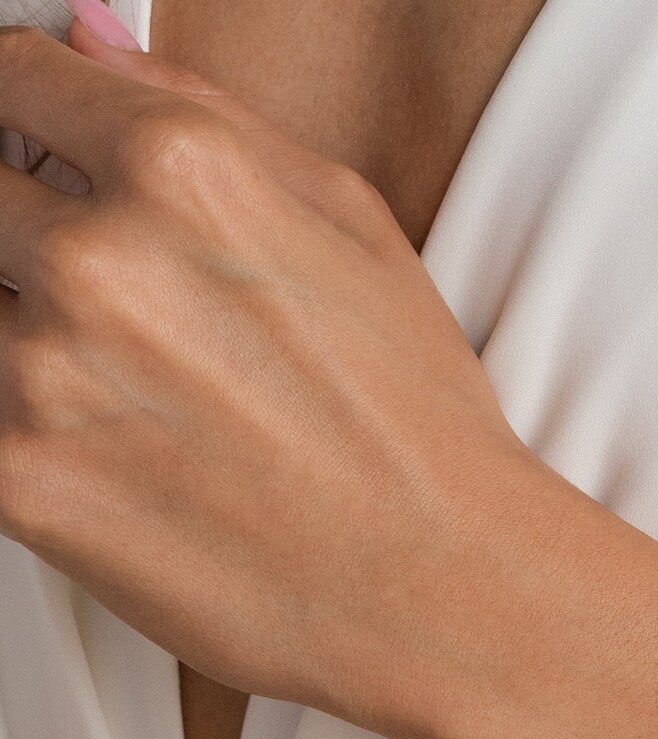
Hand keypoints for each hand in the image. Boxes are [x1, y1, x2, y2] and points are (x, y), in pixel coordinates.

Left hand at [0, 22, 538, 738]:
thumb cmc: (419, 426)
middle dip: (27, 234)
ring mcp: (42, 373)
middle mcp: (99, 258)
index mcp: (183, 171)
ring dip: (29, 337)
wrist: (443, 594)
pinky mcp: (16, 481)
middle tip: (124, 313)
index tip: (41, 159)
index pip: (11, 80)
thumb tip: (92, 43)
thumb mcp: (357, 232)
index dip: (27, 121)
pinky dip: (30, 428)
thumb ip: (211, 116)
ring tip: (137, 399)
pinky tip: (122, 458)